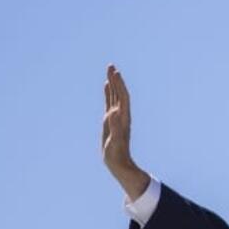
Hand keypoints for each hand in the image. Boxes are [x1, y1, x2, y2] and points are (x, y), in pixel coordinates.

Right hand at [101, 64, 149, 200]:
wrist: (118, 163)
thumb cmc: (117, 155)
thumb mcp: (116, 142)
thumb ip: (116, 127)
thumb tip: (114, 112)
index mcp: (123, 118)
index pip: (122, 98)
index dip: (119, 85)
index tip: (115, 73)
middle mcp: (121, 115)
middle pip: (119, 93)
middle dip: (115, 79)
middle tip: (111, 65)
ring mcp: (116, 117)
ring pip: (114, 96)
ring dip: (112, 83)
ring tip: (109, 70)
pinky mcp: (110, 120)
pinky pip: (109, 103)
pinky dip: (108, 93)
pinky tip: (105, 86)